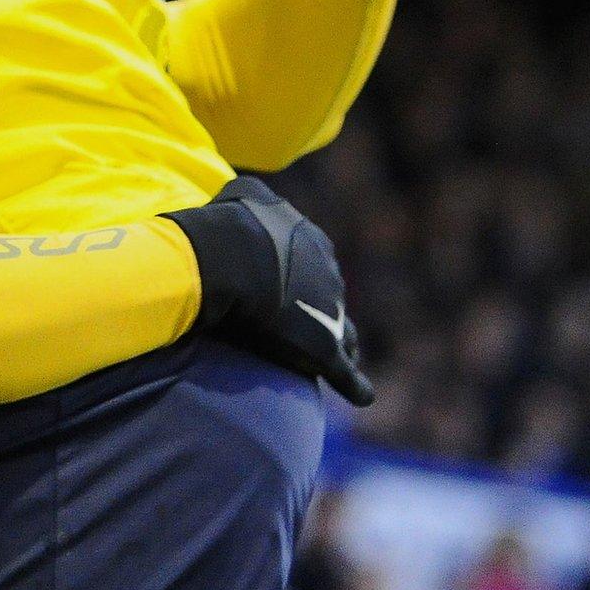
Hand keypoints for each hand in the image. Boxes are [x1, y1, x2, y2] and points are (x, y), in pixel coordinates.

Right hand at [163, 177, 375, 406]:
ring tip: (340, 358)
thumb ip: (251, 198)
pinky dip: (355, 385)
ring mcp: (332, 313)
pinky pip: (347, 375)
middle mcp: (331, 275)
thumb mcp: (243, 194)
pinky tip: (361, 395)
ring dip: (343, 346)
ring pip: (346, 335)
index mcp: (312, 241)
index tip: (286, 288)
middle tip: (308, 325)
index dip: (299, 278)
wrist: (231, 256)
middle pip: (332, 298)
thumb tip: (243, 195)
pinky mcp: (324, 349)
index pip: (314, 262)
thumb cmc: (228, 224)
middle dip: (323, 310)